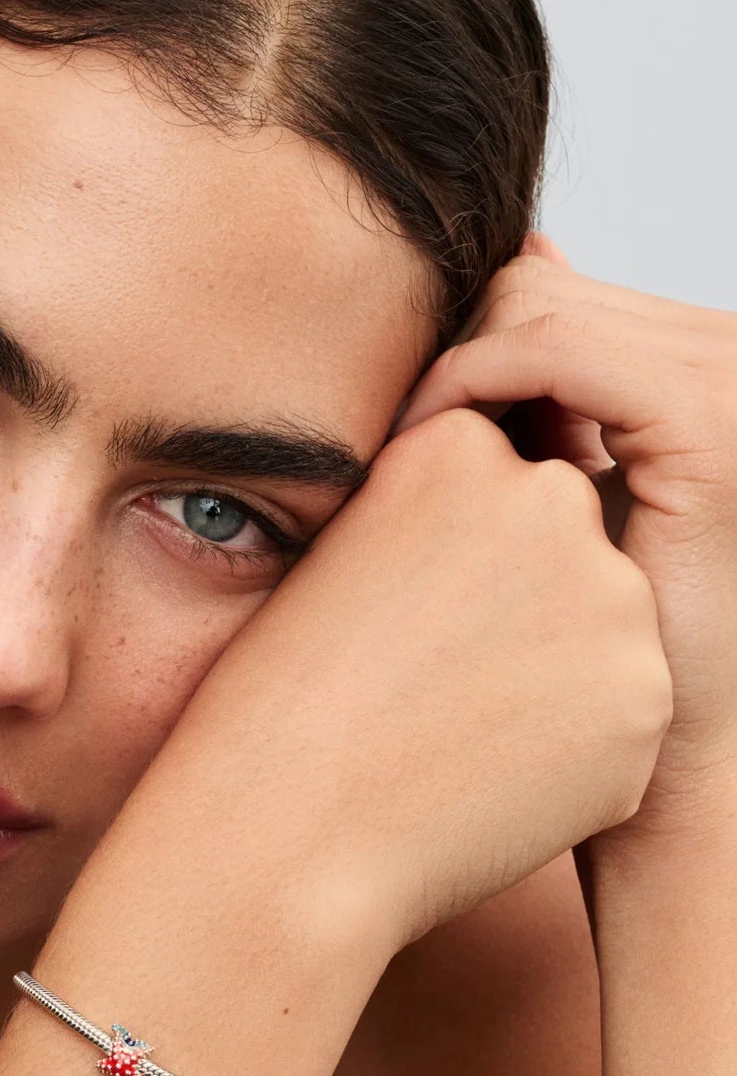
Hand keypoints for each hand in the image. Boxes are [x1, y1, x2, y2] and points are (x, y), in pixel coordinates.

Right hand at [126, 401, 670, 953]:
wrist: (284, 836)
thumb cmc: (276, 705)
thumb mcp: (335, 561)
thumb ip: (429, 524)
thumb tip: (499, 548)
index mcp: (454, 451)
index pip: (486, 480)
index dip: (437, 557)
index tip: (389, 614)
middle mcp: (549, 503)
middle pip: (555, 541)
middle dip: (509, 600)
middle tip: (423, 674)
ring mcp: (613, 606)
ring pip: (596, 626)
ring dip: (542, 671)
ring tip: (448, 729)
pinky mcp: (647, 703)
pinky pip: (613, 712)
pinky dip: (562, 745)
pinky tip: (483, 773)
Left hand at [392, 234, 736, 839]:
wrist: (638, 759)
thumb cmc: (568, 653)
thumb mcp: (555, 511)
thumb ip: (548, 411)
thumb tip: (510, 286)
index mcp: (701, 375)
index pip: (557, 300)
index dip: (470, 349)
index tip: (409, 426)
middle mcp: (729, 362)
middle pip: (547, 294)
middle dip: (460, 357)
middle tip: (402, 446)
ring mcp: (731, 386)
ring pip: (540, 310)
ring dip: (453, 372)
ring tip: (409, 454)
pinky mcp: (706, 423)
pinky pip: (552, 350)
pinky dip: (470, 381)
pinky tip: (424, 443)